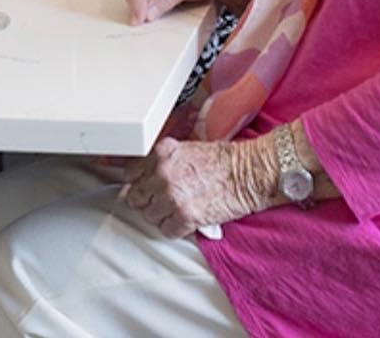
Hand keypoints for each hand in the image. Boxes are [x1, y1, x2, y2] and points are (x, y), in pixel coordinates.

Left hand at [121, 138, 259, 237]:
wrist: (248, 172)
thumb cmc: (223, 161)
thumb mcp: (186, 149)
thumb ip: (164, 161)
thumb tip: (145, 178)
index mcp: (162, 153)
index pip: (130, 173)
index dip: (138, 184)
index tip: (143, 189)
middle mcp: (162, 173)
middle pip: (135, 197)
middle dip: (146, 202)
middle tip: (160, 204)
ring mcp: (172, 195)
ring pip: (149, 216)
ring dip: (161, 217)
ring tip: (176, 212)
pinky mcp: (185, 216)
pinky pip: (166, 231)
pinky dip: (175, 230)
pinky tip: (185, 222)